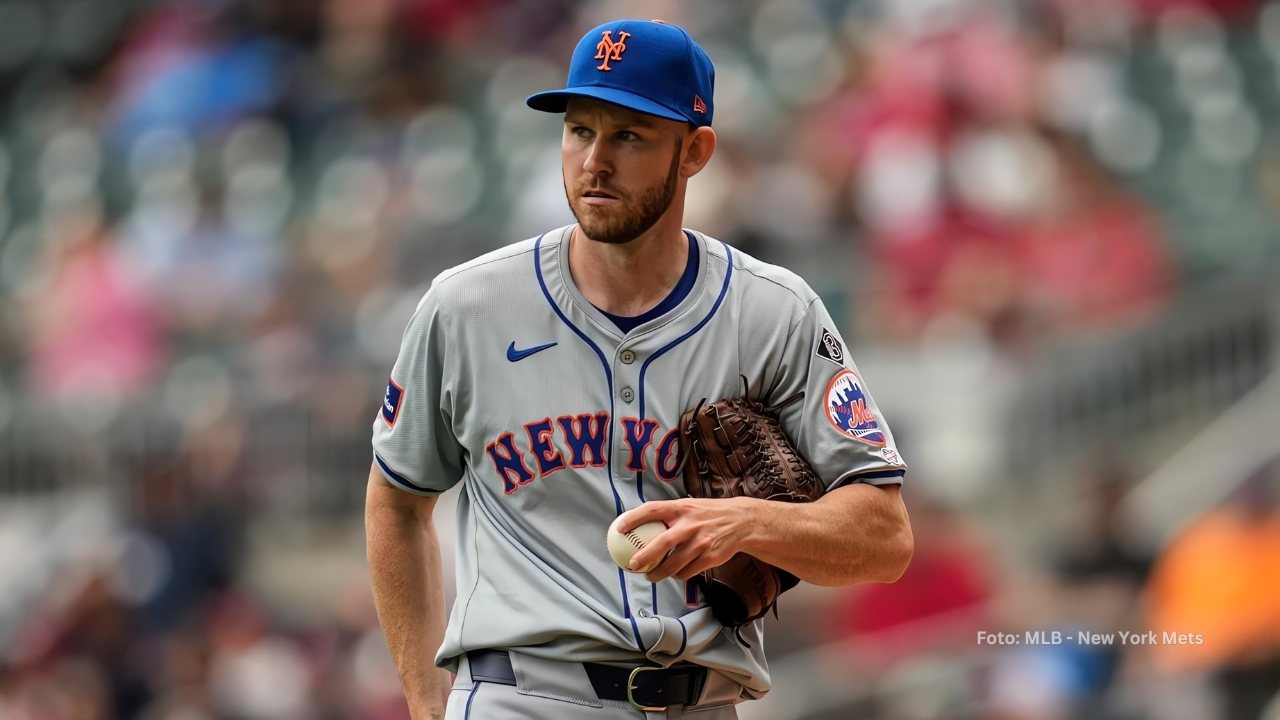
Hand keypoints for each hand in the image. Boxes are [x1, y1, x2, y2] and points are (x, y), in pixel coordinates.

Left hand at [616, 497, 762, 581]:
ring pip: (675, 563)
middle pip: (663, 542)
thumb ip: (670, 513)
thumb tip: (640, 523)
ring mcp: (702, 542)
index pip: (653, 510)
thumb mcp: (690, 505)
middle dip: (645, 555)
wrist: (742, 521)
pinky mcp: (710, 557)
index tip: (620, 528)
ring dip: (660, 573)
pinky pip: (688, 571)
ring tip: (650, 576)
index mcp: (682, 508)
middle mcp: (691, 524)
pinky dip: (679, 575)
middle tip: (633, 564)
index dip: (634, 518)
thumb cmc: (709, 514)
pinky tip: (674, 575)